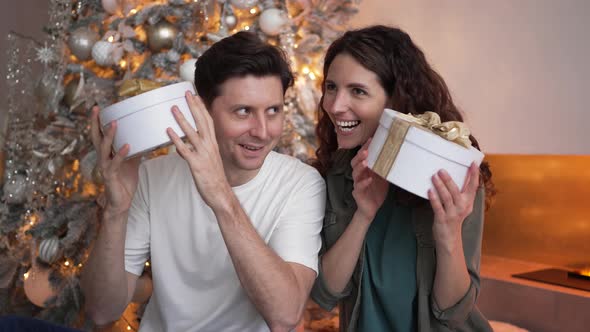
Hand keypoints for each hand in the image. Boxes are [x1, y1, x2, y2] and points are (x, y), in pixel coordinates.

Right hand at [90, 106, 140, 217]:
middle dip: (95, 123)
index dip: (97, 122)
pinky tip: (127, 146)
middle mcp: (103, 158)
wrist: (121, 202)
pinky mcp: (111, 176)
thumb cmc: (125, 181)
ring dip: (109, 135)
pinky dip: (121, 154)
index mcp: (106, 154)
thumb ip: (136, 150)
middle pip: (96, 137)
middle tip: (97, 109)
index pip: (99, 135)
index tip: (98, 108)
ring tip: (114, 123)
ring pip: (104, 148)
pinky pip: (115, 163)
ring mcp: (105, 167)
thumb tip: (147, 138)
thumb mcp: (132, 162)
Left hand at [167, 92, 229, 209]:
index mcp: (213, 144)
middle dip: (194, 107)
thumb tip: (183, 147)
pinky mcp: (196, 164)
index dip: (202, 108)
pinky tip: (168, 131)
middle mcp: (209, 147)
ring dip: (182, 119)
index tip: (196, 97)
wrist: (220, 194)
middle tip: (186, 94)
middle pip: (201, 122)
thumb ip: (196, 152)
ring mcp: (203, 155)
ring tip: (173, 108)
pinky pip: (185, 150)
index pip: (208, 122)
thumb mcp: (208, 161)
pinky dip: (176, 140)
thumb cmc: (214, 179)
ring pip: (191, 133)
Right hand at [351, 139, 388, 221]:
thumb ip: (385, 168)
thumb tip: (396, 156)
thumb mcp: (383, 178)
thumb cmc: (376, 192)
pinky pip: (359, 187)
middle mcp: (359, 175)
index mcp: (365, 170)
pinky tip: (369, 179)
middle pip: (355, 162)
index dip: (365, 148)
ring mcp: (357, 184)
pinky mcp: (358, 193)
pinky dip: (364, 182)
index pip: (362, 156)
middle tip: (366, 150)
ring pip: (355, 173)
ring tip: (365, 162)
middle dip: (360, 156)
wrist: (371, 209)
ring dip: (360, 167)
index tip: (371, 140)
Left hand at [428, 163, 479, 250]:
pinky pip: (437, 206)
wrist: (450, 238)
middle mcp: (462, 207)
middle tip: (441, 170)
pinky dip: (433, 198)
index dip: (474, 175)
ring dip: (440, 186)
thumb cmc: (454, 218)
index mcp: (468, 202)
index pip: (473, 186)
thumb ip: (460, 193)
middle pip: (456, 191)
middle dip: (449, 180)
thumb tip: (455, 175)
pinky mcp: (443, 219)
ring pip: (446, 197)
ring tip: (434, 177)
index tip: (473, 164)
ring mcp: (452, 213)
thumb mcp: (461, 206)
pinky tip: (429, 191)